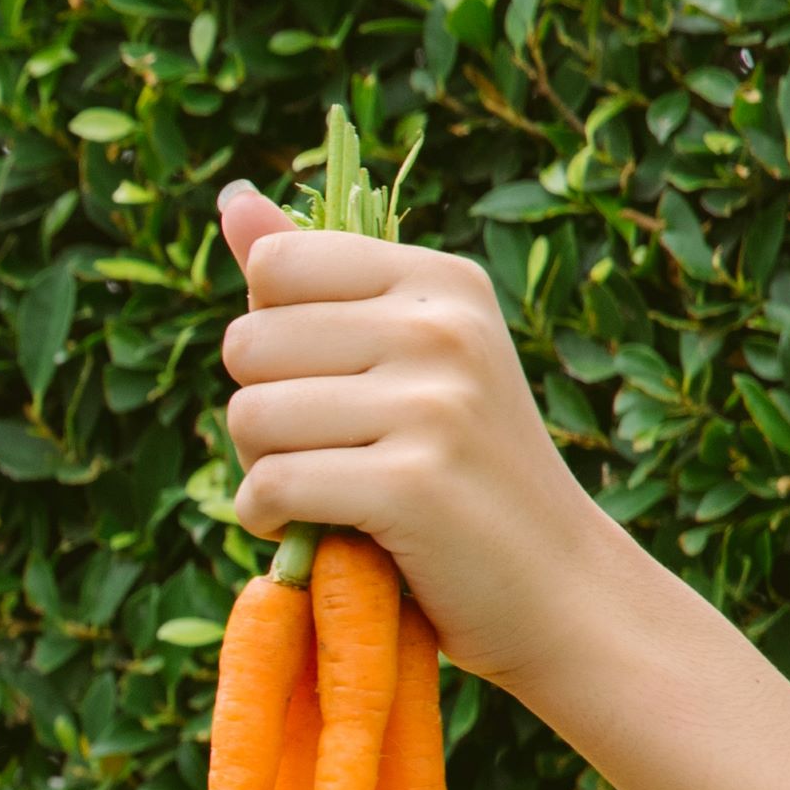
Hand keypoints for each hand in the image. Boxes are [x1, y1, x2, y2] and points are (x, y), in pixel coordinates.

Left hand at [216, 180, 640, 697]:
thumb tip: (232, 201)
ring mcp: (431, 404)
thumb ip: (311, 281)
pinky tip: (321, 532)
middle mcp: (441, 329)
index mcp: (441, 282)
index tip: (329, 381)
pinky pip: (269, 486)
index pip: (276, 264)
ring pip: (248, 417)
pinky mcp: (409, 484)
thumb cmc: (465, 473)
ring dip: (263, 469)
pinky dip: (268, 521)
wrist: (558, 588)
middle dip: (262, 410)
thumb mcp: (406, 358)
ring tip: (333, 492)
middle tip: (332, 451)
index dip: (272, 335)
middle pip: (247, 344)